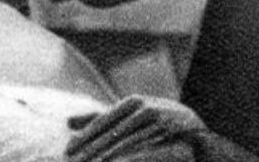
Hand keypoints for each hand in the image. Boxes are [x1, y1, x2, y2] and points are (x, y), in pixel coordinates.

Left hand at [65, 95, 204, 161]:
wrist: (191, 122)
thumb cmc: (153, 118)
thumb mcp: (127, 114)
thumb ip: (99, 118)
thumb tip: (67, 122)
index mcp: (131, 102)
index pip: (102, 120)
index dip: (84, 136)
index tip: (68, 150)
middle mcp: (143, 108)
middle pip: (111, 132)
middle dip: (91, 149)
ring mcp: (156, 119)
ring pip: (126, 141)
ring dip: (107, 155)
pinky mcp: (167, 131)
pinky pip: (143, 147)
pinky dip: (128, 157)